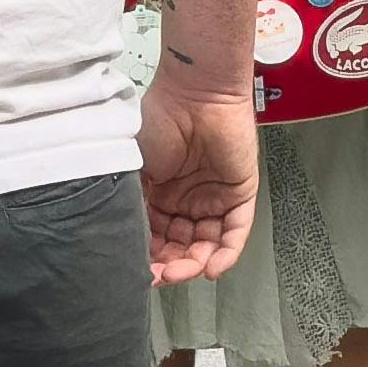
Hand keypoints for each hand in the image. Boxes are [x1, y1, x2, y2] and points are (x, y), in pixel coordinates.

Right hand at [137, 67, 258, 282]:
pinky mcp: (240, 194)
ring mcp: (214, 198)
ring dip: (196, 262)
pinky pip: (236, 232)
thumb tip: (127, 241)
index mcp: (160, 195)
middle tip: (162, 275)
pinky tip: (211, 267)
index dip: (150, 257)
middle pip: (183, 246)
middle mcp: (187, 201)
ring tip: (183, 271)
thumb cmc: (159, 119)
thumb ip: (133, 203)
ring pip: (208, 244)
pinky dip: (225, 253)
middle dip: (173, 265)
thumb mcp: (133, 167)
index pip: (156, 237)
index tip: (141, 273)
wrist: (195, 91)